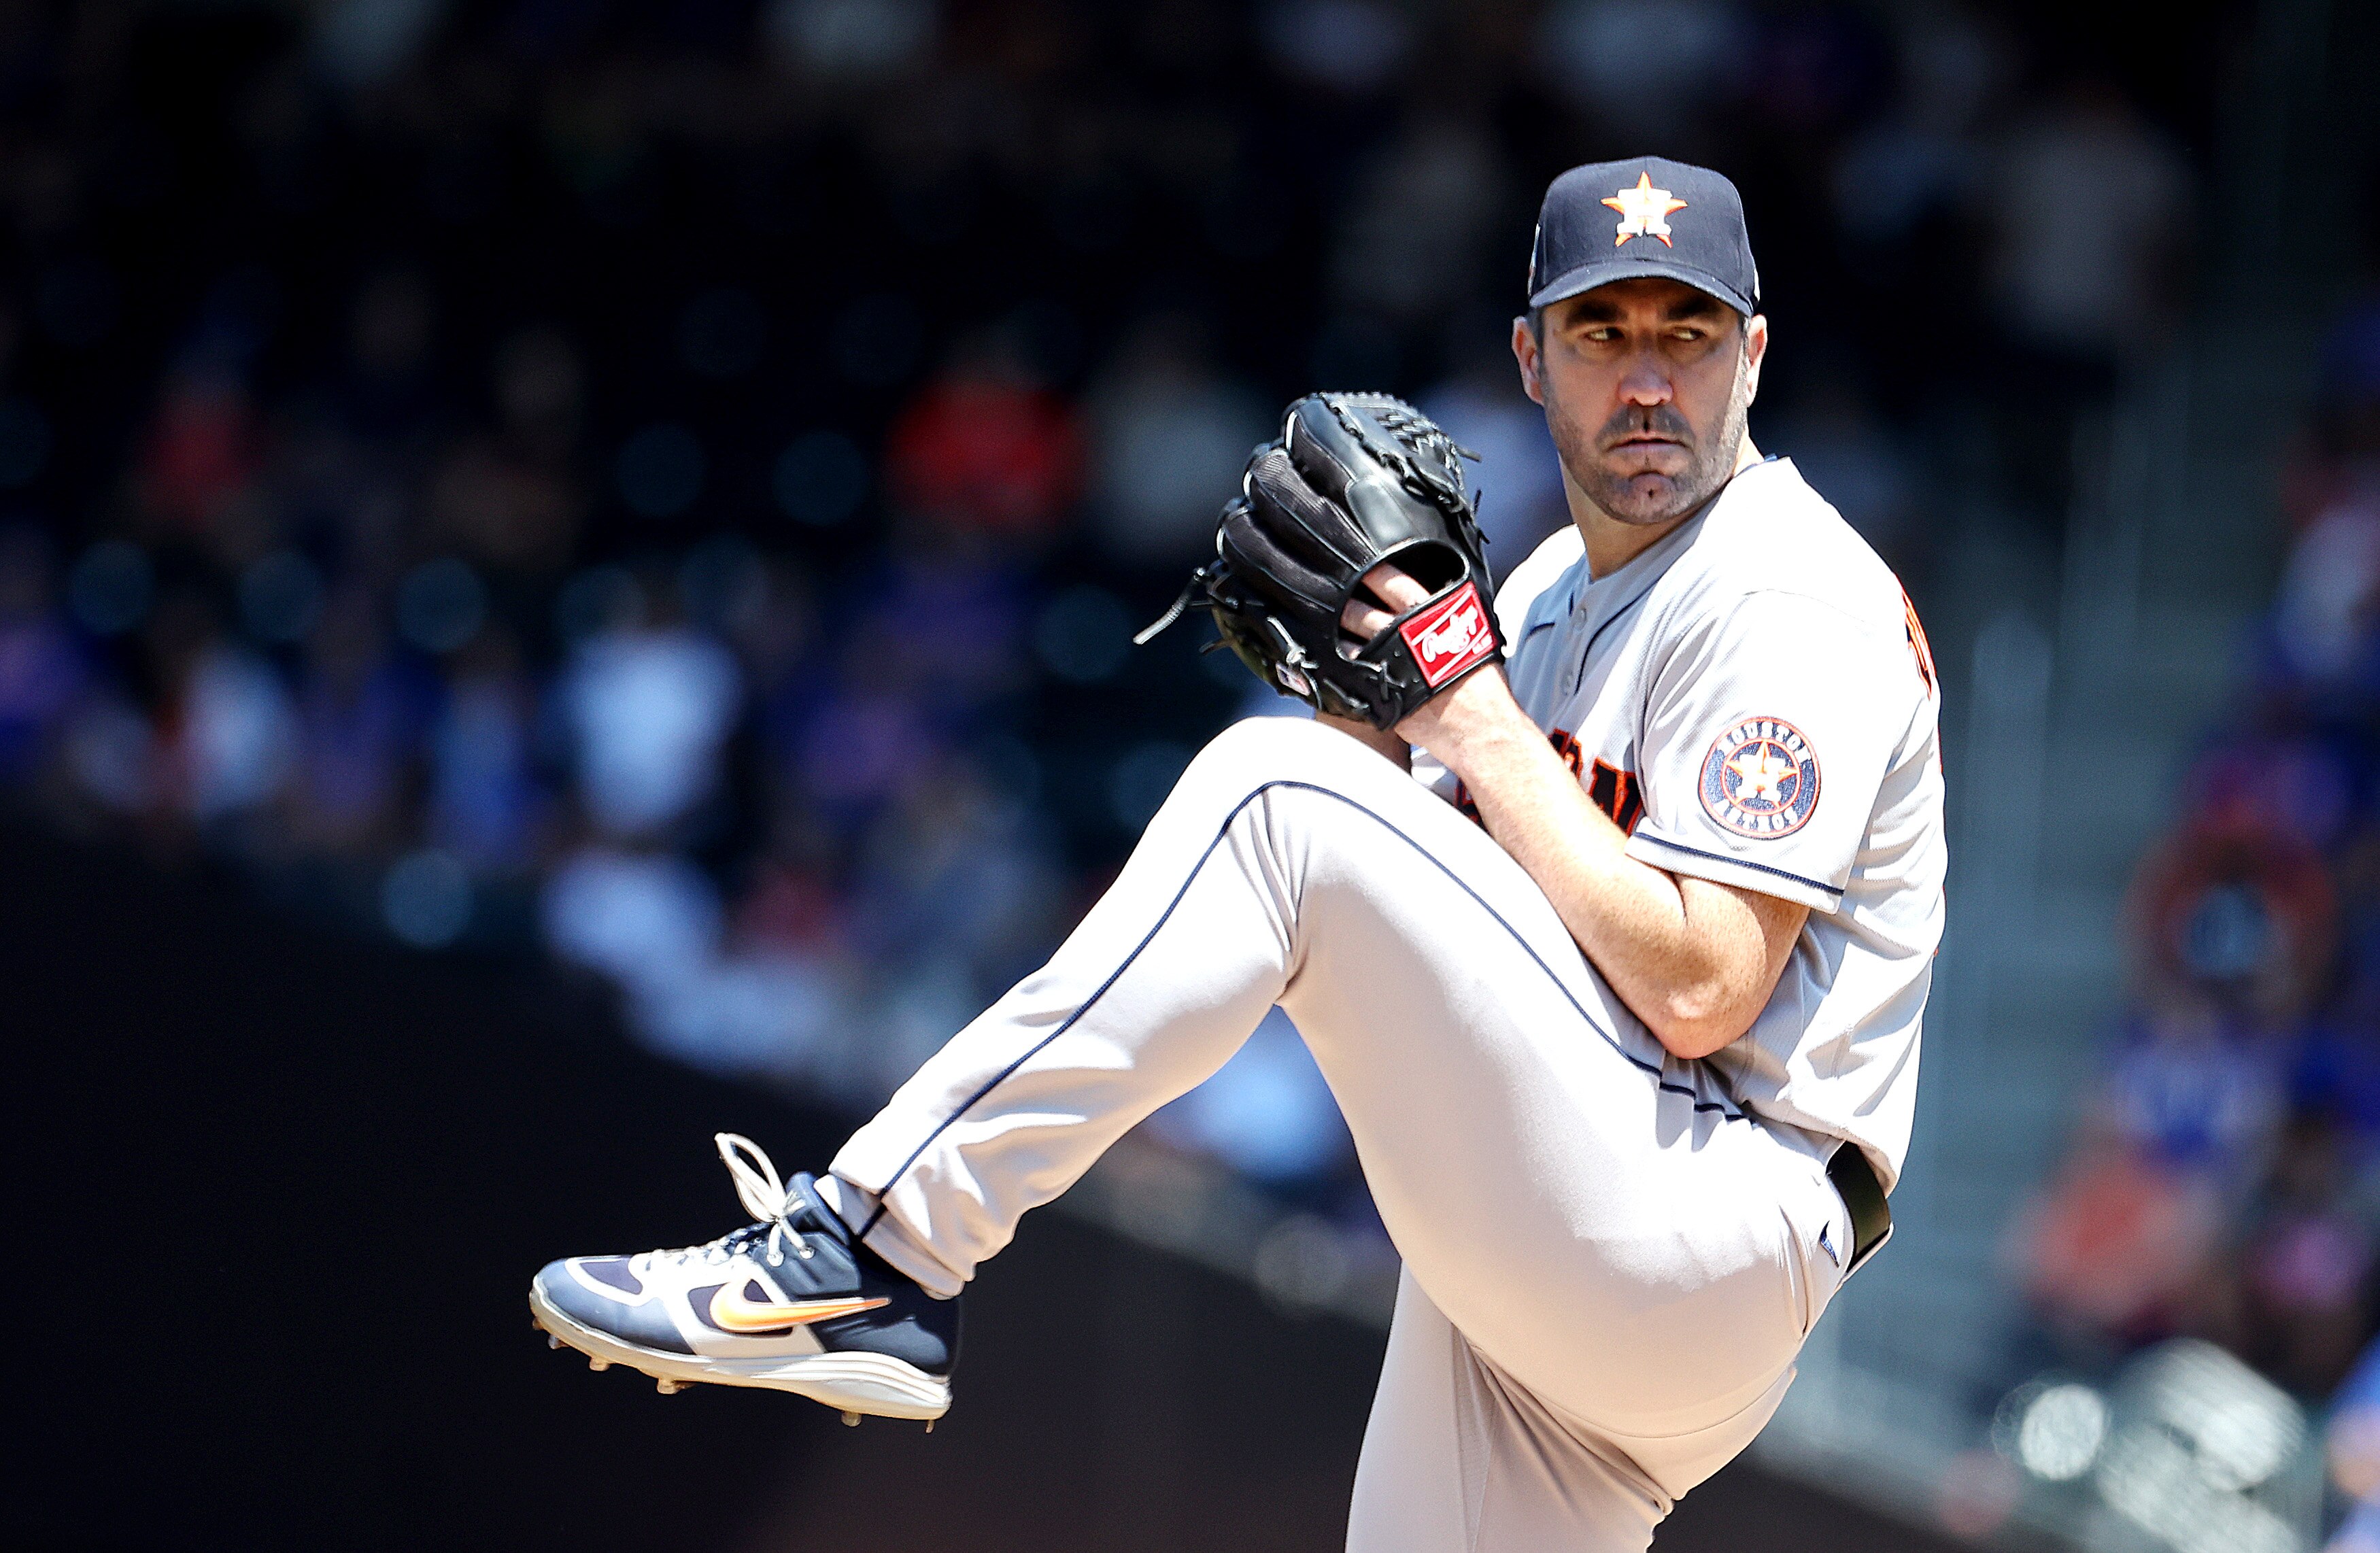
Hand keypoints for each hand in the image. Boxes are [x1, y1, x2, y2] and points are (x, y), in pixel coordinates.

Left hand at [1336, 564, 1532, 766]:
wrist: (1479, 728)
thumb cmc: (1483, 687)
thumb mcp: (1476, 636)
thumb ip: (1453, 616)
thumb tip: (1444, 600)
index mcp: (1429, 619)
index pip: (1396, 584)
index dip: (1377, 573)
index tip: (1364, 565)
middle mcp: (1403, 640)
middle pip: (1364, 613)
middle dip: (1348, 603)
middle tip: (1339, 596)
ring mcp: (1387, 667)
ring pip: (1351, 643)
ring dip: (1338, 633)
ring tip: (1332, 626)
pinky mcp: (1379, 695)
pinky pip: (1351, 676)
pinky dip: (1341, 666)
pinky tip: (1336, 662)